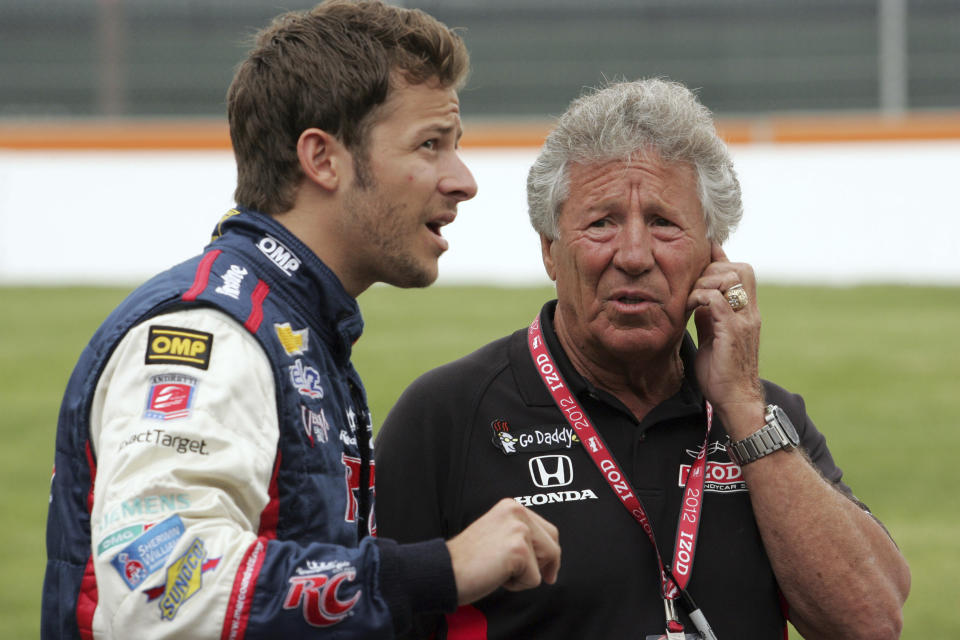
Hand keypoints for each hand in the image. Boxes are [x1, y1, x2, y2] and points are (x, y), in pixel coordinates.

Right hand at [447, 498, 560, 604]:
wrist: (444, 571)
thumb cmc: (466, 560)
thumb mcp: (497, 535)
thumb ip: (519, 535)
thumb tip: (548, 554)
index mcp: (511, 506)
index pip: (548, 530)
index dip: (549, 554)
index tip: (546, 570)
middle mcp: (516, 512)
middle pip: (553, 545)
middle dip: (544, 565)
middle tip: (519, 575)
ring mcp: (518, 529)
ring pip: (547, 560)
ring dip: (527, 574)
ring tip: (500, 570)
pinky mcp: (518, 549)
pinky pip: (535, 578)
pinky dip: (518, 585)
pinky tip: (497, 575)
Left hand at [686, 243, 763, 424]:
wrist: (735, 399)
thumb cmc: (722, 372)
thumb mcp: (713, 336)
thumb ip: (709, 316)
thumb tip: (698, 300)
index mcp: (746, 311)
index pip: (741, 271)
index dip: (721, 259)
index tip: (701, 260)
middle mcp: (750, 312)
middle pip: (740, 267)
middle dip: (711, 270)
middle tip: (693, 289)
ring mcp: (744, 320)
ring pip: (730, 277)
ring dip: (705, 282)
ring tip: (691, 299)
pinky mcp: (733, 330)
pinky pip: (716, 299)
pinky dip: (699, 297)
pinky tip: (689, 308)